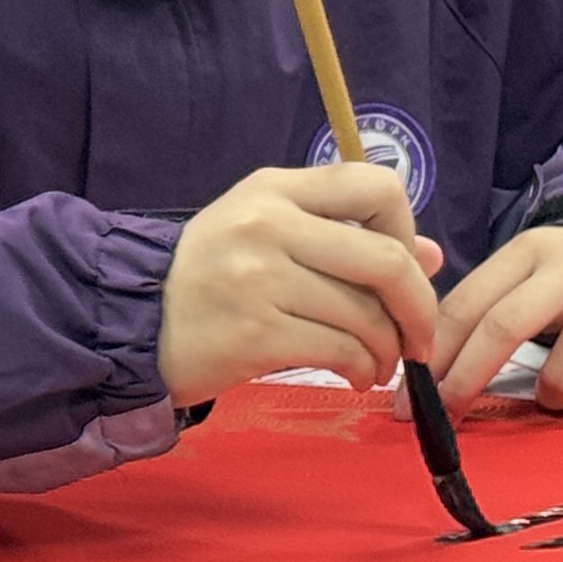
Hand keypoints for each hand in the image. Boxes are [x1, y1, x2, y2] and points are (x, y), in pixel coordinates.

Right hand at [154, 159, 445, 405]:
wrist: (131, 319)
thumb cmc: (207, 275)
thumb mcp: (267, 235)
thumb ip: (344, 238)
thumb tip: (431, 254)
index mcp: (274, 189)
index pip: (376, 185)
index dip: (408, 229)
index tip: (404, 266)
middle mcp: (268, 224)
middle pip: (386, 259)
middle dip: (419, 307)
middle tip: (418, 337)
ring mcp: (260, 280)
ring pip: (367, 316)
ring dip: (388, 350)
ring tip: (376, 364)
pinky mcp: (255, 335)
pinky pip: (340, 352)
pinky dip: (362, 370)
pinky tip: (355, 376)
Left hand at [434, 227, 562, 408]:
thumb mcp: (535, 274)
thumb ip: (488, 305)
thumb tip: (425, 364)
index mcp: (529, 250)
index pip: (467, 303)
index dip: (434, 355)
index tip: (409, 399)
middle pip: (503, 328)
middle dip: (465, 381)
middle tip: (446, 420)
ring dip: (550, 397)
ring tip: (555, 393)